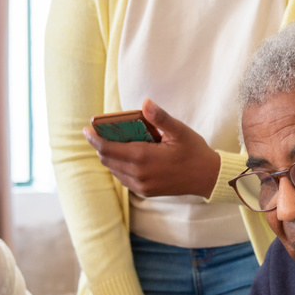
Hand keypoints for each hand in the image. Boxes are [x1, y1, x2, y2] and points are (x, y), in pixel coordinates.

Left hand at [83, 99, 221, 197]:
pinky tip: (125, 156)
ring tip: (110, 142)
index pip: (108, 149)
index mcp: (144, 158)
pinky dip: (119, 166)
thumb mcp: (180, 131)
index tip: (86, 129)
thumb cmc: (195, 152)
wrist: (208, 178)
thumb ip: (161, 117)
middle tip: (96, 132)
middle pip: (107, 160)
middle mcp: (139, 174)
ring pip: (114, 170)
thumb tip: (145, 102)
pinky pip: (124, 178)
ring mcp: (142, 186)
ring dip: (108, 156)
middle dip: (99, 146)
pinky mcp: (145, 192)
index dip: (94, 138)